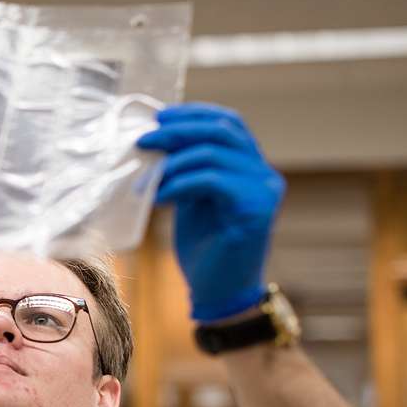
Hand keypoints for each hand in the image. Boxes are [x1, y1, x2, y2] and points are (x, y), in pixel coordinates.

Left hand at [136, 103, 284, 321]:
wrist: (220, 293)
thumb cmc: (204, 248)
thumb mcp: (192, 198)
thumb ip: (186, 169)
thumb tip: (154, 140)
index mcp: (251, 166)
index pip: (228, 123)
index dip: (194, 114)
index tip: (160, 116)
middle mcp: (263, 173)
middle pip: (222, 131)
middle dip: (178, 131)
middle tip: (143, 140)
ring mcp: (263, 191)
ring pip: (213, 154)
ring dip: (170, 163)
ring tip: (143, 179)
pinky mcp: (255, 210)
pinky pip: (211, 181)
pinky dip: (178, 184)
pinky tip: (157, 197)